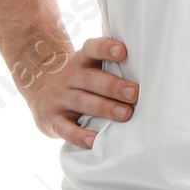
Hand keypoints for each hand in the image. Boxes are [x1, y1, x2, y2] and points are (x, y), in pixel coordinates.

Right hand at [14, 34, 138, 148]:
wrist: (38, 90)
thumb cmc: (80, 80)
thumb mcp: (88, 66)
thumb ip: (111, 67)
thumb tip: (151, 74)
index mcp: (82, 61)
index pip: (91, 49)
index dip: (105, 49)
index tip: (123, 52)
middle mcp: (69, 77)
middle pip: (91, 79)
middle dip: (114, 86)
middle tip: (134, 93)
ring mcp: (59, 98)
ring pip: (81, 101)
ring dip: (104, 108)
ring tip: (126, 114)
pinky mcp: (52, 120)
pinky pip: (65, 129)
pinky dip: (80, 136)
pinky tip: (95, 140)